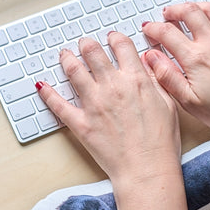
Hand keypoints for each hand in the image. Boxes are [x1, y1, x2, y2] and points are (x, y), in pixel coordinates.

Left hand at [36, 33, 179, 181]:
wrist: (147, 170)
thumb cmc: (161, 142)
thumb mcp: (168, 105)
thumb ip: (156, 81)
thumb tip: (147, 64)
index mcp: (136, 80)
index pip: (121, 46)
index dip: (115, 38)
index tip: (112, 38)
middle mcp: (113, 87)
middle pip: (93, 52)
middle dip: (88, 44)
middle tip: (85, 44)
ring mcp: (94, 104)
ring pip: (73, 70)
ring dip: (67, 58)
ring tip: (65, 55)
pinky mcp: (81, 123)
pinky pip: (58, 104)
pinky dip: (47, 93)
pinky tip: (42, 86)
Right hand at [142, 2, 209, 144]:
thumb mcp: (189, 102)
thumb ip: (167, 76)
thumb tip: (152, 57)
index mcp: (196, 59)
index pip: (167, 33)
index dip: (153, 28)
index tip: (149, 30)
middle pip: (189, 12)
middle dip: (173, 10)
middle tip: (167, 14)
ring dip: (197, 5)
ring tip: (190, 9)